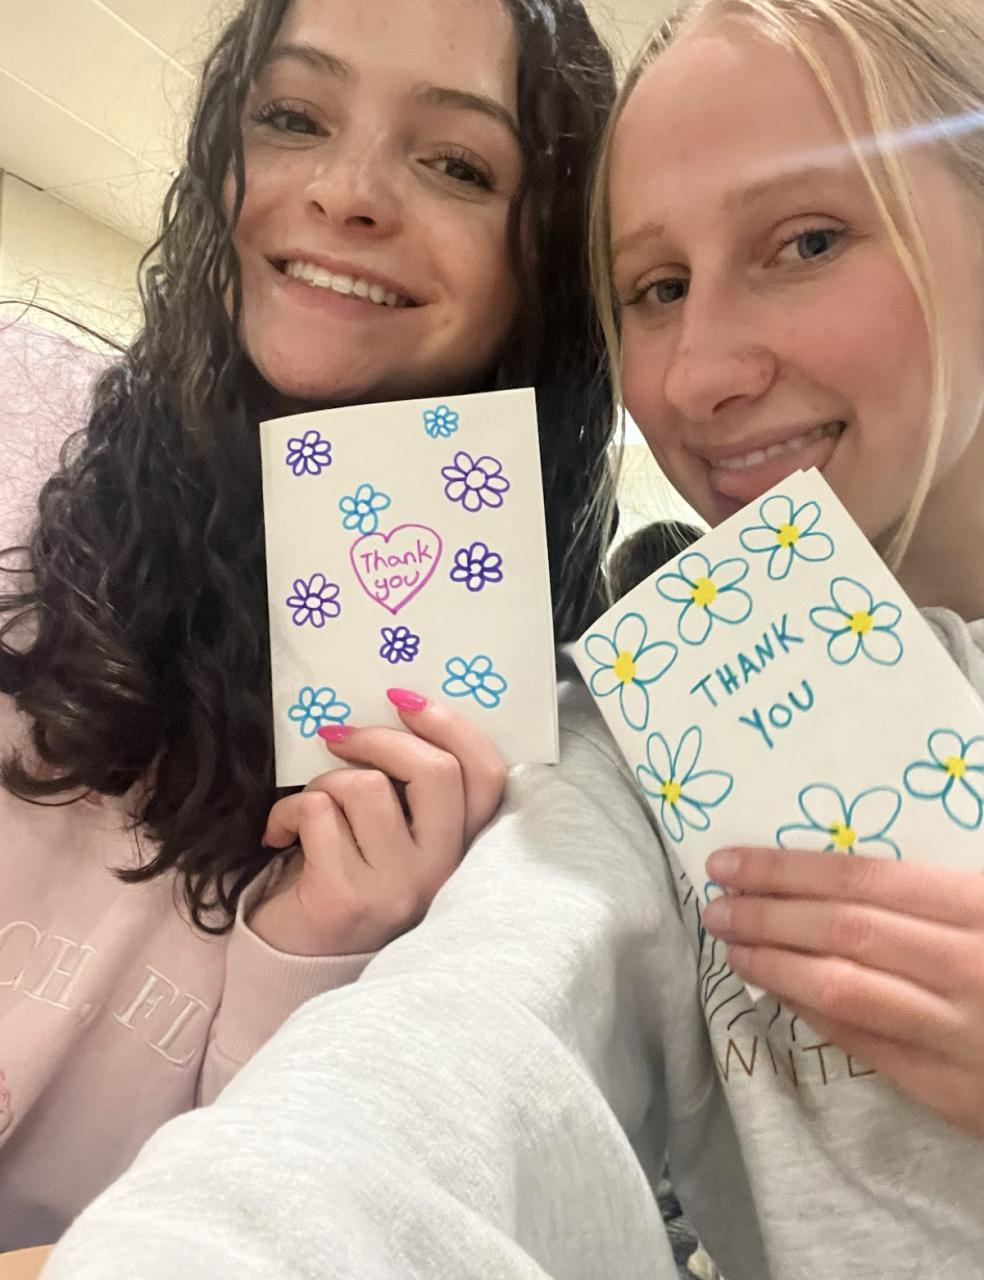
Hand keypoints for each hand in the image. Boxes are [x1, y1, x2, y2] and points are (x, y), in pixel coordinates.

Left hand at [250, 690, 506, 956]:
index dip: (453, 727)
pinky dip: (287, 812)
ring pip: (365, 787)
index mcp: (459, 847)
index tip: (405, 701)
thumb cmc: (341, 873)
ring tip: (309, 807)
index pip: (488, 776)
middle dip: (379, 738)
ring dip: (324, 782)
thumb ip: (406, 787)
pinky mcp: (345, 898)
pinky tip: (280, 833)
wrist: (290, 957)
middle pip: (435, 772)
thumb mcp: (391, 831)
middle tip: (338, 737)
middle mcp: (439, 871)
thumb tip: (389, 711)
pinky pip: (317, 813)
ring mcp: (396, 888)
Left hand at [702, 845, 983, 1136]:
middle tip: (712, 902)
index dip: (787, 870)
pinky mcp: (953, 1092)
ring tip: (727, 942)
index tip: (730, 861)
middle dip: (765, 914)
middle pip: (840, 933)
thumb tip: (853, 860)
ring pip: (841, 992)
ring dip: (772, 964)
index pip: (862, 881)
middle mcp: (965, 969)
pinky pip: (868, 1046)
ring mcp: (956, 1036)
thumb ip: (941, 884)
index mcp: (980, 909)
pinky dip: (816, 1015)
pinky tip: (778, 990)